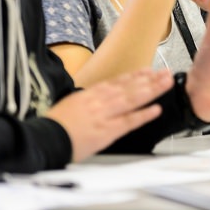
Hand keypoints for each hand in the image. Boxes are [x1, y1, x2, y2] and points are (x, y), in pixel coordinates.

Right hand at [45, 69, 173, 162]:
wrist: (43, 138)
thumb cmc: (53, 125)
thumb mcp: (69, 104)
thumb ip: (86, 99)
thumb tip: (95, 96)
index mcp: (90, 94)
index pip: (117, 82)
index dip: (135, 76)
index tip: (148, 70)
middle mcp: (100, 101)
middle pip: (129, 87)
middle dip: (150, 80)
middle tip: (166, 72)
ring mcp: (105, 115)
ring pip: (133, 99)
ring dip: (152, 90)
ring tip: (166, 84)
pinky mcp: (106, 131)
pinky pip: (128, 121)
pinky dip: (143, 115)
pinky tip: (156, 109)